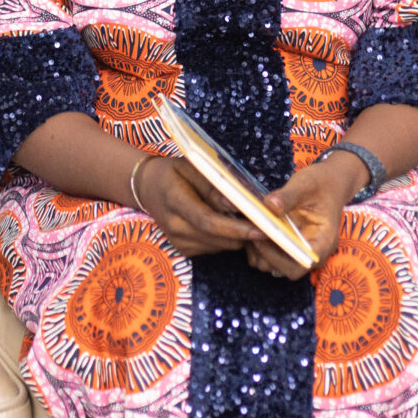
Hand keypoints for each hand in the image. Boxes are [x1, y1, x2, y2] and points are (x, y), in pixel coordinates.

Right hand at [130, 156, 262, 257]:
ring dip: (238, 237)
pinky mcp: (182, 249)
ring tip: (252, 222)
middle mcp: (174, 225)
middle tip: (270, 226)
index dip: (237, 228)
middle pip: (216, 237)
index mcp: (174, 199)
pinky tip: (230, 225)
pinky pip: (213, 248)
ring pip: (219, 246)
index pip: (208, 221)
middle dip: (245, 234)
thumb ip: (214, 186)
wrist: (148, 187)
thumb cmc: (174, 172)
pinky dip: (227, 240)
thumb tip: (237, 204)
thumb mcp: (192, 167)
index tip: (262, 228)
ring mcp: (177, 240)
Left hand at [252, 150, 369, 277]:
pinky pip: (271, 254)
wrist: (331, 181)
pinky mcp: (289, 244)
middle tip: (248, 232)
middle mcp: (312, 252)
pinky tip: (252, 226)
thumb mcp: (305, 184)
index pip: (299, 264)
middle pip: (284, 269)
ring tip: (248, 228)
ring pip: (273, 265)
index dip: (276, 257)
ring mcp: (300, 249)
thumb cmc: (322, 183)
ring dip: (258, 252)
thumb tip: (270, 205)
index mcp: (322, 242)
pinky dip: (258, 246)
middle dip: (263, 255)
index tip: (259, 238)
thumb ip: (288, 196)